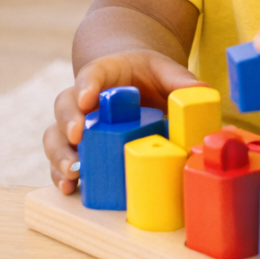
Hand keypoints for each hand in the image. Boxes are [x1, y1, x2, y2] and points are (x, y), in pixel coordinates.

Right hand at [43, 51, 204, 194]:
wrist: (135, 82)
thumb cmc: (149, 75)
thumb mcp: (166, 71)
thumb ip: (181, 81)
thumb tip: (204, 94)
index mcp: (105, 72)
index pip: (91, 74)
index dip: (87, 85)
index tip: (88, 99)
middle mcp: (83, 98)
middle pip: (65, 105)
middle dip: (68, 122)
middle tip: (77, 137)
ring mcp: (77, 123)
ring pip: (55, 135)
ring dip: (59, 154)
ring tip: (72, 172)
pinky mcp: (77, 147)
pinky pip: (59, 160)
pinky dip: (60, 175)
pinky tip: (70, 187)